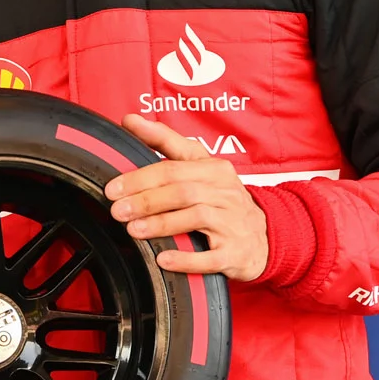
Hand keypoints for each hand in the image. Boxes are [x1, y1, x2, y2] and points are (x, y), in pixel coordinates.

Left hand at [103, 115, 268, 280]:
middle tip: (117, 210)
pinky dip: (186, 258)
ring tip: (133, 229)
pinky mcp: (235, 253)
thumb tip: (130, 120)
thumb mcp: (200, 165)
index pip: (173, 167)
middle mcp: (225, 193)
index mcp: (214, 169)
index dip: (140, 177)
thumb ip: (166, 142)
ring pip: (195, 218)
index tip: (113, 187)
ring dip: (161, 224)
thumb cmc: (222, 198)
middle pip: (181, 191)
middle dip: (145, 200)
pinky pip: (211, 257)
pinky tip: (163, 259)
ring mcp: (233, 223)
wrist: (264, 236)